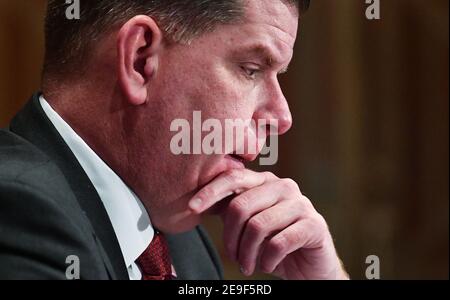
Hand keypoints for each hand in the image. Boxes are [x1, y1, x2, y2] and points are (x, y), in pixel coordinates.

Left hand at [189, 169, 348, 279]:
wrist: (310, 265)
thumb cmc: (275, 242)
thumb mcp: (248, 223)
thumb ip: (229, 208)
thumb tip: (197, 201)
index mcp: (265, 182)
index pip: (233, 178)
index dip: (210, 192)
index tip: (191, 208)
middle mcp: (283, 186)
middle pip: (241, 205)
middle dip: (230, 237)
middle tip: (233, 257)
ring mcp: (301, 204)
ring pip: (258, 225)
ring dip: (247, 253)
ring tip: (247, 266)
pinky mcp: (314, 225)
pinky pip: (279, 242)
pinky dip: (267, 260)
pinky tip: (267, 265)